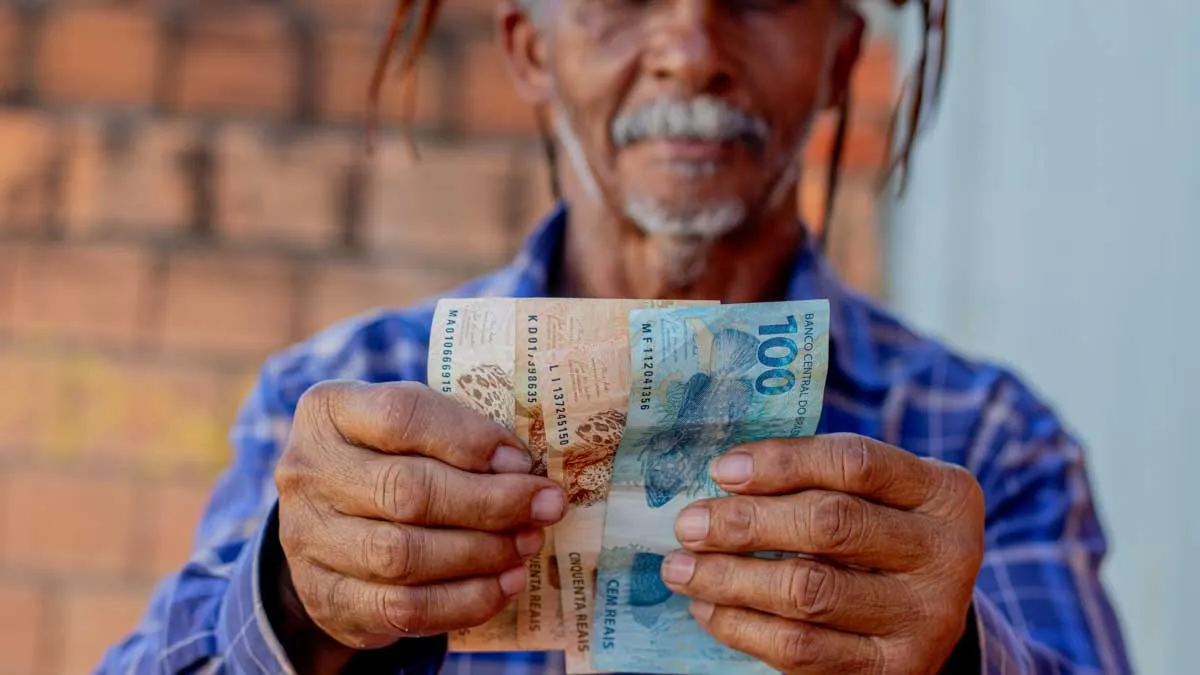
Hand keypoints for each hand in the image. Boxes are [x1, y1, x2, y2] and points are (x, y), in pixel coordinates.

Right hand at [274, 381, 564, 652]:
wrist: (328, 522)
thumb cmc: (389, 457)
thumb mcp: (412, 425)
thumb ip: (458, 432)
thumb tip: (525, 469)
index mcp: (330, 412)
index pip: (400, 415)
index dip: (469, 439)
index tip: (522, 460)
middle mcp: (307, 473)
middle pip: (406, 491)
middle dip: (490, 503)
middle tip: (545, 506)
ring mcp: (307, 540)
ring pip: (403, 555)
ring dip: (481, 553)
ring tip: (527, 544)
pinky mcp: (326, 599)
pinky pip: (402, 609)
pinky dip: (464, 601)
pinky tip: (504, 585)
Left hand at [660, 433, 984, 673]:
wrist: (927, 613)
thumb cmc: (881, 532)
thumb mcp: (874, 494)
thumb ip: (815, 477)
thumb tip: (722, 478)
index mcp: (943, 492)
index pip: (855, 462)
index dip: (783, 462)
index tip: (721, 470)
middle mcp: (947, 553)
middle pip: (831, 526)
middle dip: (746, 523)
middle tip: (688, 524)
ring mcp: (926, 618)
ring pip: (809, 592)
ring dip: (730, 579)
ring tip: (682, 568)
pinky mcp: (893, 671)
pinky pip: (802, 650)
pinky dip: (742, 627)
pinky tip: (709, 609)